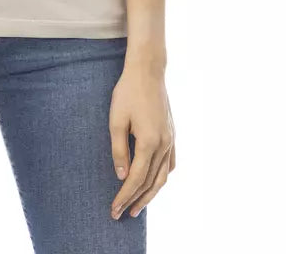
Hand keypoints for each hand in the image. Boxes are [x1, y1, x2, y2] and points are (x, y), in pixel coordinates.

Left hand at [108, 61, 175, 219]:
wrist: (148, 70)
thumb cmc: (128, 92)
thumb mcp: (116, 120)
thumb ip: (119, 150)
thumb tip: (122, 176)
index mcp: (149, 142)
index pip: (136, 179)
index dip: (124, 196)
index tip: (113, 209)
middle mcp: (163, 145)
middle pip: (151, 182)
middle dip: (136, 200)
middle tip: (122, 215)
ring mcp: (171, 139)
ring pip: (163, 176)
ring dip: (150, 193)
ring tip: (137, 205)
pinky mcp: (172, 133)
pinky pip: (170, 163)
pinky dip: (162, 177)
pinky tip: (156, 181)